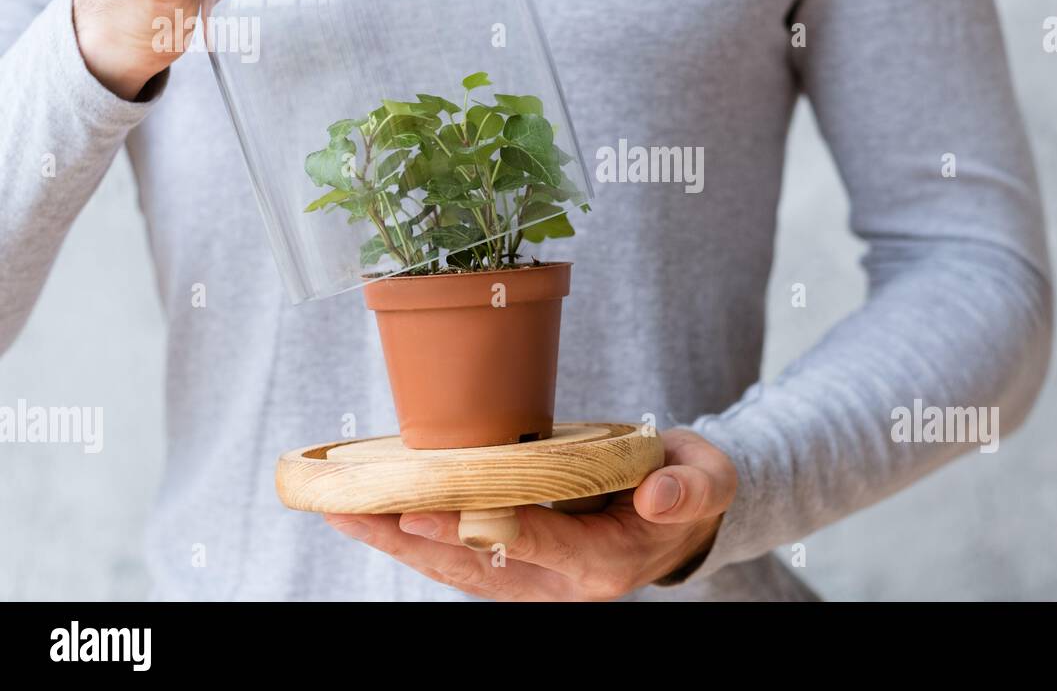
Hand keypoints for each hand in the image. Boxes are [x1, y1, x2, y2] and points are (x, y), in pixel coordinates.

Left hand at [324, 428, 737, 600]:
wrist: (683, 513)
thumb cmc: (691, 488)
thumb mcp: (708, 480)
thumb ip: (690, 487)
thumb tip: (657, 496)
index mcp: (604, 563)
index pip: (532, 545)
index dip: (475, 528)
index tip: (423, 509)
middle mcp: (561, 582)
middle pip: (473, 566)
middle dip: (409, 539)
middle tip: (350, 511)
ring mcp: (536, 580)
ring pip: (456, 567)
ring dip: (398, 541)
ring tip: (343, 512)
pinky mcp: (520, 566)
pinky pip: (461, 557)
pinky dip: (418, 536)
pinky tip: (379, 515)